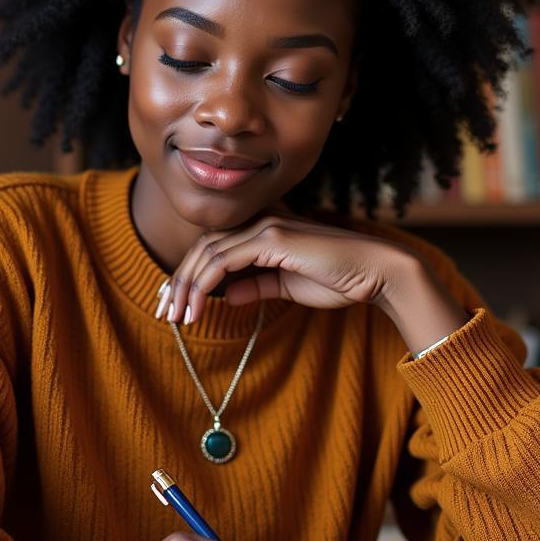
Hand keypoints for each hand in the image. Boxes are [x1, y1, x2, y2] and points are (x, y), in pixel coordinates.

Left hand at [156, 212, 420, 326]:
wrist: (375, 273)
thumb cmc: (340, 279)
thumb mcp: (289, 287)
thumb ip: (259, 286)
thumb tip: (230, 296)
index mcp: (264, 233)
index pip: (214, 250)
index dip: (189, 276)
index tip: (175, 305)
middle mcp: (260, 224)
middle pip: (203, 248)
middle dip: (178, 281)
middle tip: (163, 313)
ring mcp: (266, 228)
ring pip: (208, 253)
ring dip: (185, 286)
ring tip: (174, 316)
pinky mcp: (272, 238)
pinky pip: (223, 260)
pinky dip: (204, 284)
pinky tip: (196, 308)